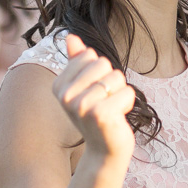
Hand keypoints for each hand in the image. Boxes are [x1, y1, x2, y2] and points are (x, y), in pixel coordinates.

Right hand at [54, 33, 135, 158]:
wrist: (104, 151)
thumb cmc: (96, 116)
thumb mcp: (84, 87)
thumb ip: (77, 61)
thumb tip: (71, 36)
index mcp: (59, 86)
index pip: (89, 55)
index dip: (99, 72)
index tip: (94, 93)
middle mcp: (66, 96)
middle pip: (103, 63)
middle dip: (112, 81)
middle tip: (104, 103)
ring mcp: (81, 106)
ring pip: (117, 77)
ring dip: (120, 93)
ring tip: (111, 110)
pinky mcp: (100, 115)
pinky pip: (127, 92)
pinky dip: (128, 103)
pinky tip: (118, 118)